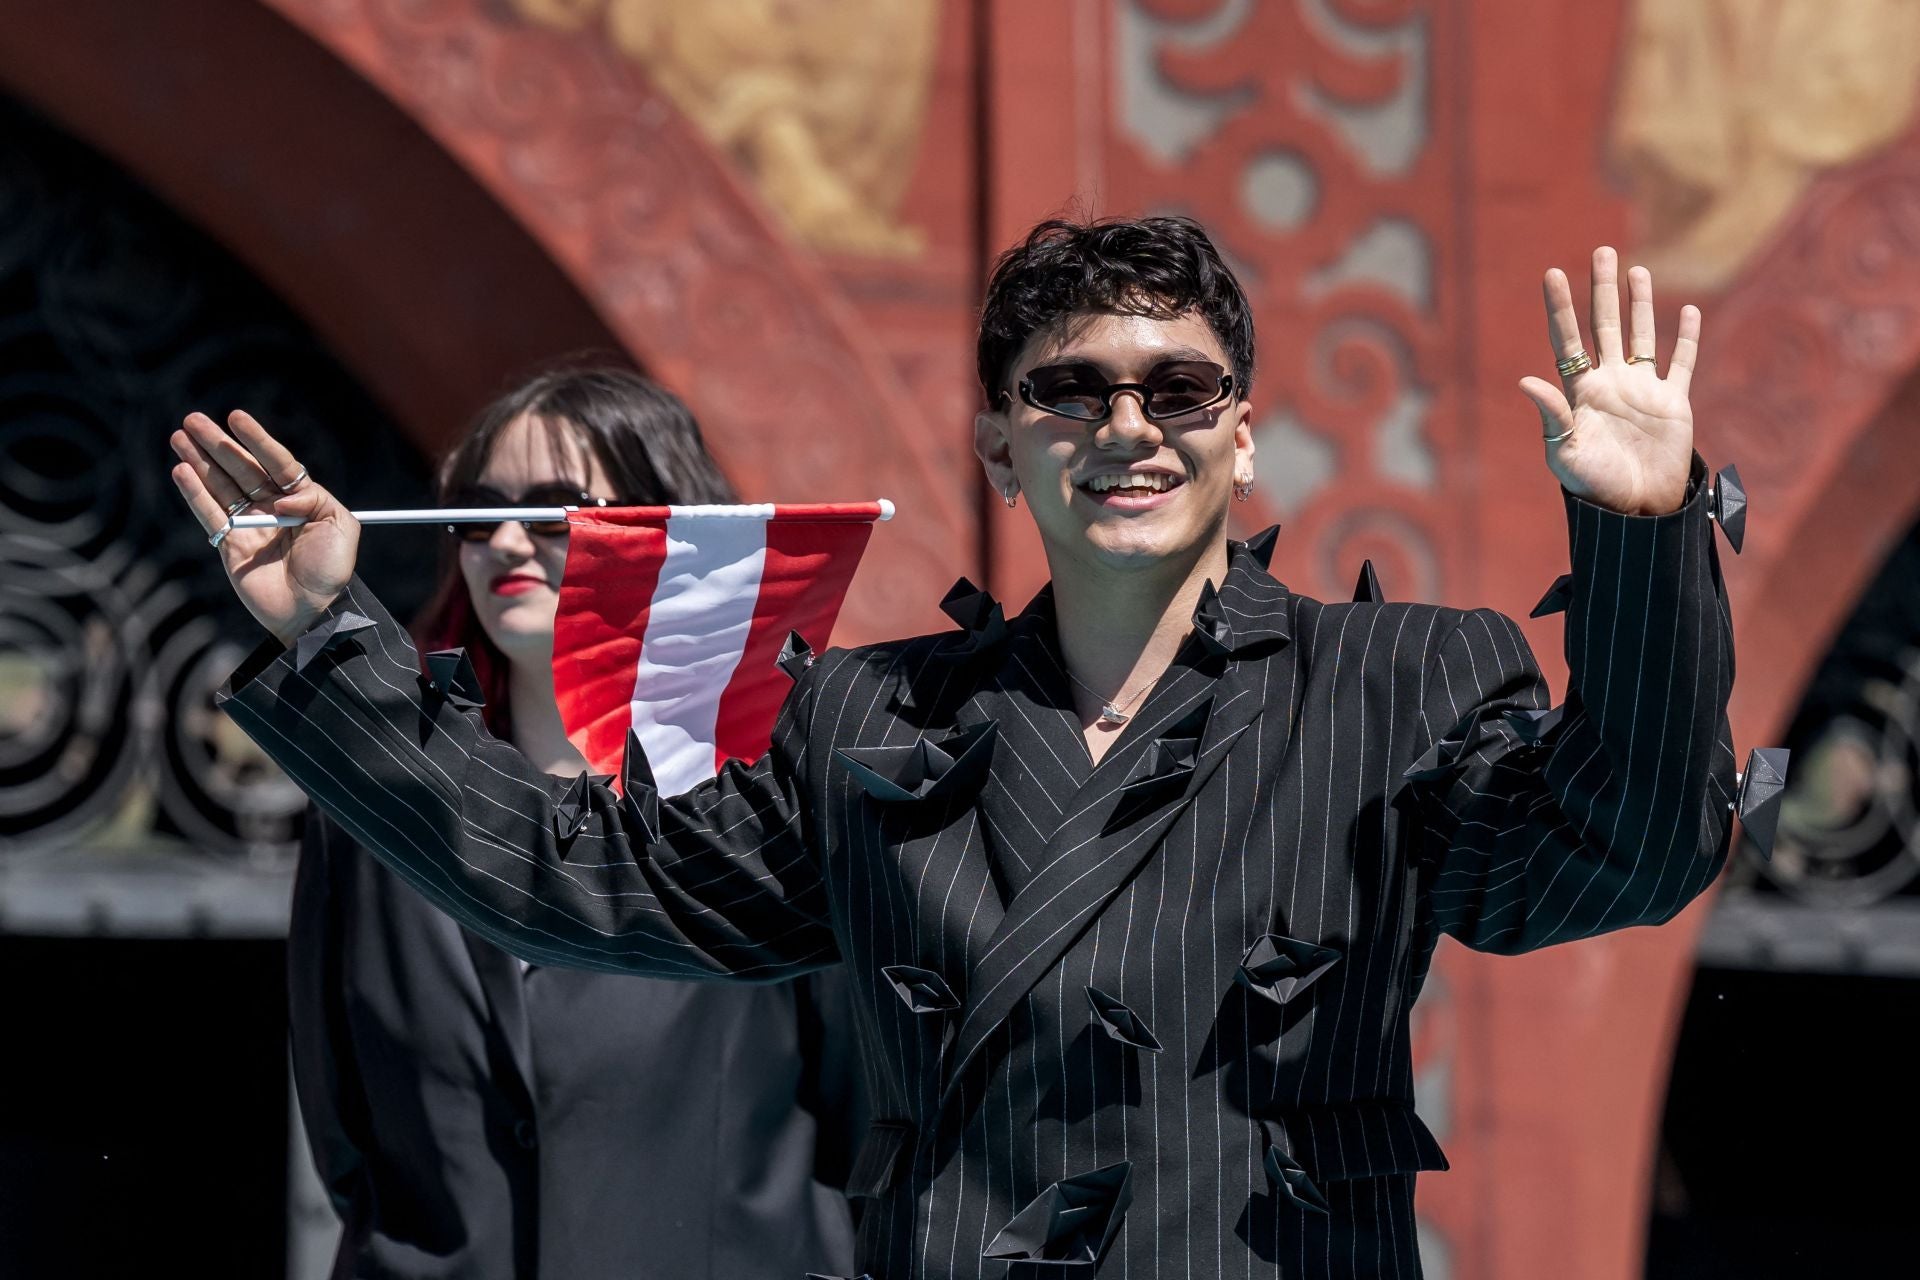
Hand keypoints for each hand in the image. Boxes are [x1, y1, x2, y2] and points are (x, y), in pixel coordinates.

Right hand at [170, 410, 360, 645]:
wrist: (314, 612)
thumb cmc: (332, 571)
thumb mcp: (341, 527)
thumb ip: (315, 500)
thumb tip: (281, 498)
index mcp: (301, 500)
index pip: (276, 462)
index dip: (256, 440)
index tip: (236, 417)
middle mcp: (272, 508)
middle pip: (241, 469)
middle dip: (218, 444)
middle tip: (193, 419)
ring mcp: (249, 525)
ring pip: (220, 486)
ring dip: (199, 461)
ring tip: (179, 436)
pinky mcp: (230, 545)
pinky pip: (209, 514)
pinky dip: (194, 493)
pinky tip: (181, 471)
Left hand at [1519, 247, 1698, 515]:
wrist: (1635, 509)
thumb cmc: (1593, 485)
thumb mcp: (1565, 452)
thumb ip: (1551, 416)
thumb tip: (1527, 380)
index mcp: (1580, 392)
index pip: (1568, 340)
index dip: (1561, 307)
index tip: (1553, 274)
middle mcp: (1610, 383)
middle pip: (1605, 326)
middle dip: (1601, 290)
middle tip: (1601, 251)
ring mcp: (1642, 390)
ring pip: (1641, 335)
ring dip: (1639, 303)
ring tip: (1635, 270)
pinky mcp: (1673, 402)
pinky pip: (1682, 363)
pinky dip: (1687, 338)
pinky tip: (1687, 311)